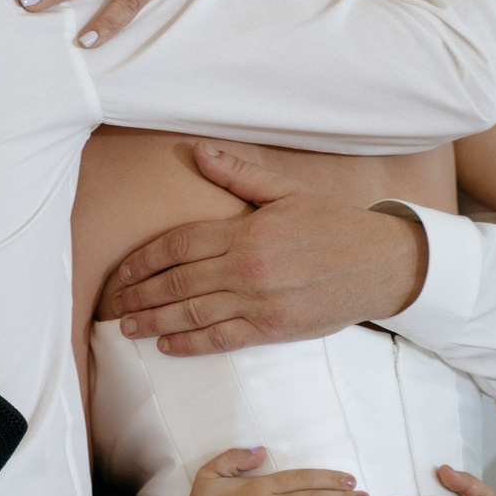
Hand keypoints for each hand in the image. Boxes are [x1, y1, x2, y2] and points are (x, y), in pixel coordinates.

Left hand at [104, 143, 427, 354]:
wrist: (380, 264)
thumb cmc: (333, 224)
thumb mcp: (286, 191)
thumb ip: (238, 176)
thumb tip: (198, 151)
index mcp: (246, 232)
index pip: (180, 245)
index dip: (146, 259)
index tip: (124, 271)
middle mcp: (247, 268)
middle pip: (179, 282)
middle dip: (142, 293)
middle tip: (114, 302)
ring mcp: (260, 302)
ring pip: (194, 314)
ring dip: (155, 321)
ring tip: (127, 327)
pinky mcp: (273, 328)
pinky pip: (223, 338)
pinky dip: (191, 343)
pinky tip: (167, 344)